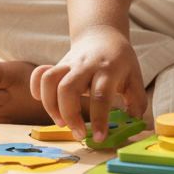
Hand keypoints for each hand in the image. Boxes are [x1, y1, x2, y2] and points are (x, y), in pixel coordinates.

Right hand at [30, 25, 145, 142]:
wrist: (103, 34)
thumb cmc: (120, 60)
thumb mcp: (135, 77)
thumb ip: (137, 101)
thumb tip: (134, 125)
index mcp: (109, 69)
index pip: (100, 95)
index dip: (99, 119)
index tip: (99, 138)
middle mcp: (86, 65)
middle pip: (68, 88)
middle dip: (70, 116)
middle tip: (78, 134)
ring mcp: (69, 63)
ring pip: (50, 81)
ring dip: (50, 106)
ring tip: (61, 123)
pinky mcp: (57, 64)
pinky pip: (40, 74)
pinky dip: (36, 89)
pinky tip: (42, 102)